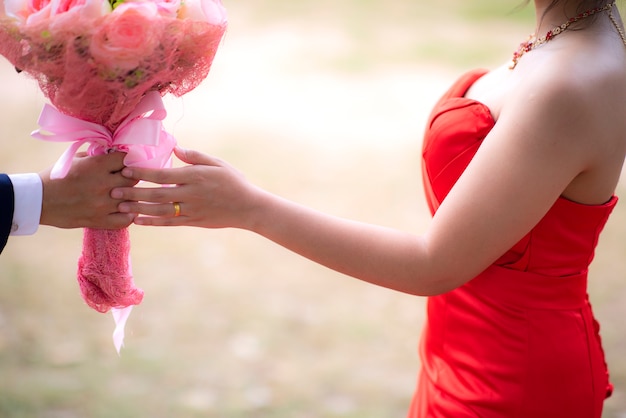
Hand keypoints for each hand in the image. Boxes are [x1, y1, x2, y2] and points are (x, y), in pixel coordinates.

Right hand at [39, 152, 138, 228]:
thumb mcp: (75, 160)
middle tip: (125, 178)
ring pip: (133, 198)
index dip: (126, 159)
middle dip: (131, 176)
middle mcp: (103, 185)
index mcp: (96, 166)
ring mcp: (103, 204)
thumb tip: (114, 153)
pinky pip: (126, 219)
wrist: (39, 201)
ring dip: (131, 195)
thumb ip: (96, 156)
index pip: (126, 159)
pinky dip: (129, 214)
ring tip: (126, 193)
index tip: (123, 162)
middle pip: (133, 178)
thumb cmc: (57, 177)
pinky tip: (125, 209)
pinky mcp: (100, 220)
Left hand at [113, 147, 261, 228]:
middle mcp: (190, 194)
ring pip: (159, 210)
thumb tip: (175, 149)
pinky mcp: (193, 222)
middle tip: (114, 190)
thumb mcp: (217, 163)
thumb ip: (195, 156)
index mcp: (195, 177)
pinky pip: (169, 223)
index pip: (163, 175)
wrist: (248, 207)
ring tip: (121, 206)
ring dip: (138, 208)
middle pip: (156, 194)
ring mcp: (191, 210)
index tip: (125, 169)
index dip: (142, 172)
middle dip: (133, 192)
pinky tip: (138, 220)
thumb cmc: (234, 181)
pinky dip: (152, 222)